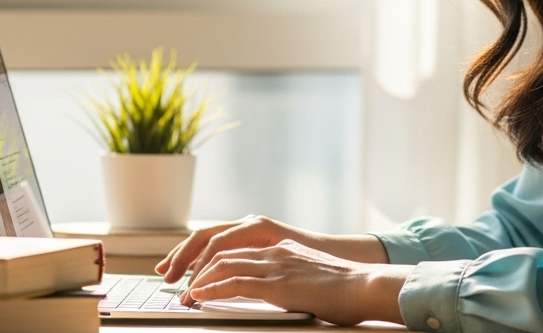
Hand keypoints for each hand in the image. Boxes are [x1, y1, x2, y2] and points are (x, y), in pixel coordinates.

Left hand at [180, 239, 409, 325]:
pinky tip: (199, 296)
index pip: (235, 247)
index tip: (192, 271)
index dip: (209, 258)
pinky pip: (234, 283)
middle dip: (194, 265)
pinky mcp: (276, 283)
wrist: (365, 285)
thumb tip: (284, 292)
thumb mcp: (311, 277)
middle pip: (221, 250)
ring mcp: (274, 265)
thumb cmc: (346, 288)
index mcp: (281, 248)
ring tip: (184, 295)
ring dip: (198, 280)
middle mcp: (274, 251)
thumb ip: (291, 279)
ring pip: (222, 264)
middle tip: (177, 281)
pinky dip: (211, 289)